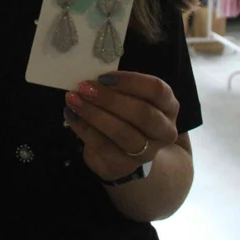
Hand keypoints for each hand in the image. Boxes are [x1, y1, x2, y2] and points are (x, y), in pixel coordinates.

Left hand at [64, 71, 179, 182]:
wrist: (127, 155)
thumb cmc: (128, 116)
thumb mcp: (131, 98)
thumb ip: (117, 87)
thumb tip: (91, 75)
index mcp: (168, 106)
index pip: (157, 90)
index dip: (132, 81)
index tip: (105, 76)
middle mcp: (164, 131)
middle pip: (142, 114)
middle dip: (111, 100)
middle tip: (85, 87)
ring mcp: (146, 152)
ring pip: (124, 134)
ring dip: (95, 115)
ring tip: (74, 100)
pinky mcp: (124, 165)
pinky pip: (103, 146)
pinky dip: (83, 127)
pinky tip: (71, 114)